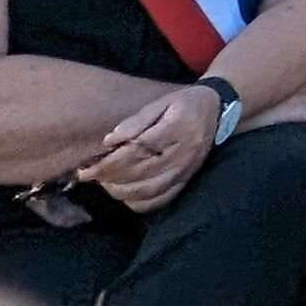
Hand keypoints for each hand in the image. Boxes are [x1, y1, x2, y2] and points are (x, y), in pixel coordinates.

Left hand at [77, 82, 222, 211]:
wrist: (217, 112)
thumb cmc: (184, 104)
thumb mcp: (161, 103)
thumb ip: (136, 121)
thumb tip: (109, 141)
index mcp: (178, 127)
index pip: (139, 149)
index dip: (110, 161)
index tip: (88, 166)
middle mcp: (184, 152)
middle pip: (140, 171)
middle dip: (109, 177)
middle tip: (88, 175)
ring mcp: (186, 170)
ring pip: (148, 190)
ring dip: (120, 191)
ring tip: (104, 183)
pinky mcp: (186, 181)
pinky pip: (159, 200)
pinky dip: (137, 202)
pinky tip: (124, 193)